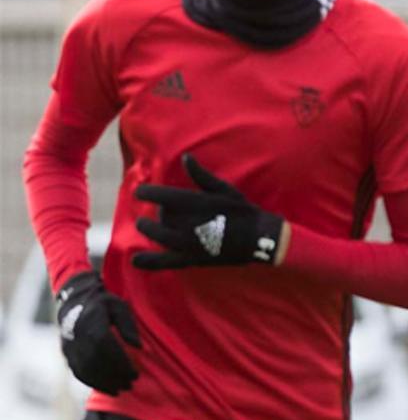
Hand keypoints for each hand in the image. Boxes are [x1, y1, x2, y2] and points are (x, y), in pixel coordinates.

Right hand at [56, 271, 141, 394]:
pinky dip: (92, 382)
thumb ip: (128, 325)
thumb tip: (138, 346)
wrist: (74, 300)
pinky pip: (77, 372)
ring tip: (120, 390)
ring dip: (104, 383)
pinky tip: (105, 388)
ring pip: (86, 371)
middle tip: (130, 385)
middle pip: (97, 363)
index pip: (108, 349)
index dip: (121, 364)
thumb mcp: (119, 307)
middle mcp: (79, 338)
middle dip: (115, 377)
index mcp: (93, 325)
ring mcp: (70, 347)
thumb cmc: (102, 303)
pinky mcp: (66, 353)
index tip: (135, 375)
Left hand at [133, 154, 285, 269]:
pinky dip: (149, 261)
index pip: (159, 195)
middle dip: (157, 212)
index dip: (146, 193)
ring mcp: (187, 243)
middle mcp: (186, 223)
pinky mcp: (191, 259)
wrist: (259, 238)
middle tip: (161, 210)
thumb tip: (185, 157)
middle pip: (160, 216)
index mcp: (193, 203)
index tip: (140, 192)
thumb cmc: (242, 210)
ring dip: (149, 229)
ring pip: (158, 235)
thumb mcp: (224, 189)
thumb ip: (201, 175)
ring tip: (146, 226)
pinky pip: (165, 261)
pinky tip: (135, 260)